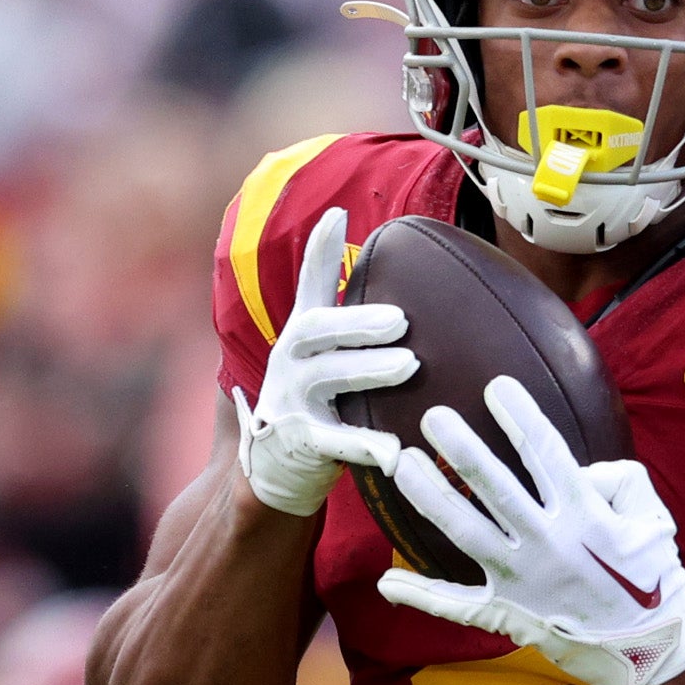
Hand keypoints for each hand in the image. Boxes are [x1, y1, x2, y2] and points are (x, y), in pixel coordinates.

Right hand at [232, 208, 413, 519]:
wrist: (274, 470)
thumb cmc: (315, 405)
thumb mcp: (324, 358)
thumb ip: (350, 320)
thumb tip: (396, 275)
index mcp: (301, 335)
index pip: (308, 285)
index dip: (320, 249)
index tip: (338, 213)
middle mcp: (290, 361)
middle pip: (318, 330)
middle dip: (358, 321)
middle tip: (401, 319)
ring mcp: (291, 401)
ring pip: (329, 378)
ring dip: (369, 369)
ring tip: (410, 365)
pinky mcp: (300, 443)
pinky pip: (335, 441)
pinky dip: (366, 446)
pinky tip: (395, 452)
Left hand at [376, 376, 684, 684]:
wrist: (650, 653)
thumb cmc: (654, 580)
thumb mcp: (653, 520)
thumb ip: (619, 480)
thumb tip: (579, 471)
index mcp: (584, 514)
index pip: (544, 452)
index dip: (519, 416)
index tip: (496, 387)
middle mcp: (545, 543)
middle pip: (493, 486)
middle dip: (460, 447)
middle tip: (433, 416)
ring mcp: (521, 580)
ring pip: (464, 531)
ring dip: (430, 496)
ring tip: (402, 464)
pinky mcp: (507, 613)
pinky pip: (457, 604)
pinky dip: (421, 596)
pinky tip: (387, 582)